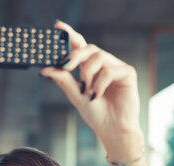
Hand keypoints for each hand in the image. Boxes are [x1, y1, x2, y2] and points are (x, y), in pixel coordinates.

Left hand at [40, 21, 141, 149]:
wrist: (112, 130)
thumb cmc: (96, 114)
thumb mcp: (76, 96)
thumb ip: (63, 80)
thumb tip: (46, 69)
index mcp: (90, 68)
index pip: (80, 46)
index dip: (70, 35)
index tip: (57, 27)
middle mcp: (104, 64)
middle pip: (89, 47)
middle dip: (75, 54)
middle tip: (65, 65)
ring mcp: (117, 67)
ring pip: (98, 57)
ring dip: (88, 74)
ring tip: (87, 91)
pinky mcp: (128, 73)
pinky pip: (110, 70)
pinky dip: (100, 83)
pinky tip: (98, 95)